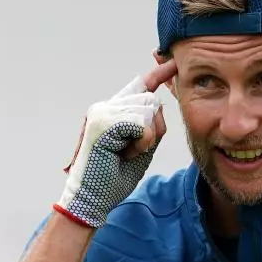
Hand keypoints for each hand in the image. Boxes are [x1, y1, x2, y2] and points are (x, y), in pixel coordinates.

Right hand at [53, 60, 176, 227]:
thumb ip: (150, 125)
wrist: (90, 200)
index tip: (172, 61)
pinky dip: (139, 143)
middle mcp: (104, 107)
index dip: (158, 74)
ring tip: (122, 153)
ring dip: (144, 139)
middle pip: (151, 100)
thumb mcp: (141, 148)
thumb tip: (158, 101)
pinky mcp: (103, 121)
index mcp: (112, 112)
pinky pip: (142, 124)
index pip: (139, 88)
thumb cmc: (113, 179)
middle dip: (152, 130)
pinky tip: (121, 153)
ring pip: (147, 110)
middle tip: (129, 152)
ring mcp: (101, 111)